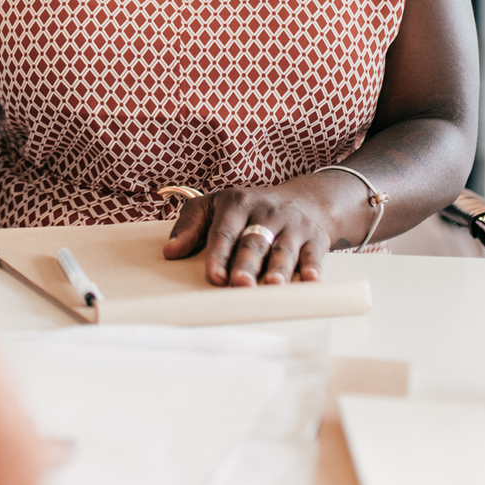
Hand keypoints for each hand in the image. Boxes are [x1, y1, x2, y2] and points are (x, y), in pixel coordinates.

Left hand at [162, 182, 337, 285]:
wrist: (308, 198)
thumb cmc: (250, 208)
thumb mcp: (216, 205)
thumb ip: (190, 225)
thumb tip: (169, 252)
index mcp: (236, 204)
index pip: (224, 231)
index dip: (218, 254)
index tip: (214, 277)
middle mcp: (265, 212)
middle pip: (254, 242)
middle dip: (247, 264)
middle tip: (240, 284)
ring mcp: (292, 225)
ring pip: (283, 250)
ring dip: (279, 269)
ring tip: (272, 286)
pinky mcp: (315, 238)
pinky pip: (314, 254)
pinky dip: (314, 268)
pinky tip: (311, 282)